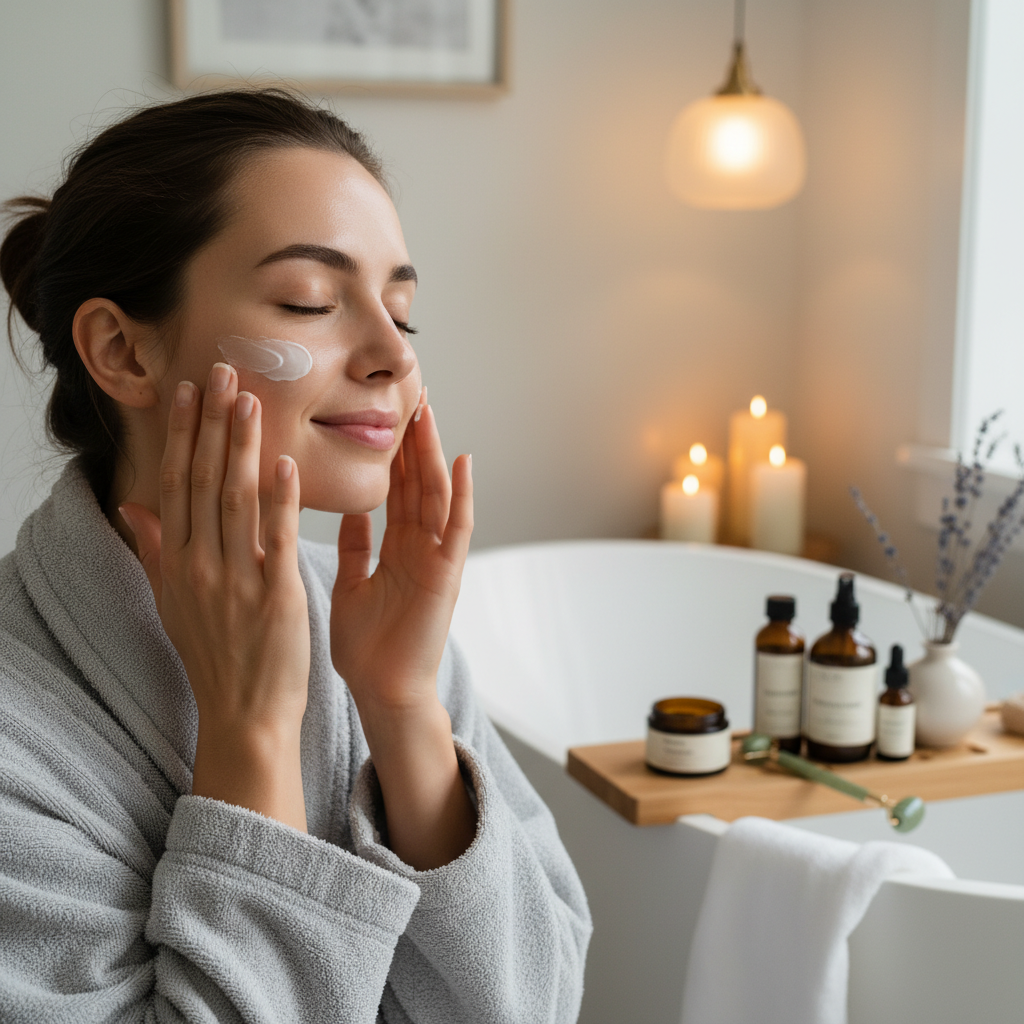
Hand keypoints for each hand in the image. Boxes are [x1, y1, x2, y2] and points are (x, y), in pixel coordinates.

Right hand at [120, 363, 309, 831]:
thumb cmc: (214, 657)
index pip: (176, 485)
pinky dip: (279, 500)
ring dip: (241, 447)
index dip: (182, 435)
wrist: (243, 714)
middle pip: (202, 481)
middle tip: (221, 372)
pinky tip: (284, 462)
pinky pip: (275, 538)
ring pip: (234, 500)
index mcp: (177, 564)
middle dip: (211, 424)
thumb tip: (132, 506)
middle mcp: (200, 566)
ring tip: (249, 400)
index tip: (189, 392)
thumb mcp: (173, 603)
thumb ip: (156, 550)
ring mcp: (236, 580)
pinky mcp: (275, 595)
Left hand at [330, 396, 472, 714]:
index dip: (390, 451)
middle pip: (416, 482)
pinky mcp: (447, 575)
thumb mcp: (351, 584)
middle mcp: (419, 547)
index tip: (384, 413)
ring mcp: (436, 559)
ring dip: (434, 453)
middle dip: (413, 439)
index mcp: (395, 548)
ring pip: (436, 495)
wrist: (382, 692)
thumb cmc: (367, 648)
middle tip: (410, 393)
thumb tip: (349, 511)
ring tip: (428, 412)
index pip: (394, 488)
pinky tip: (461, 462)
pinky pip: (456, 529)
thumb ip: (354, 547)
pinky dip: (461, 496)